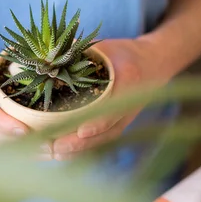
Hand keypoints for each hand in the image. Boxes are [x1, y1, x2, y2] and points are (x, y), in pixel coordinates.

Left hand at [52, 38, 162, 160]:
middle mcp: (129, 104)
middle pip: (106, 130)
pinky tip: (62, 154)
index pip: (115, 105)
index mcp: (129, 80)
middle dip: (81, 142)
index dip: (99, 122)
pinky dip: (83, 148)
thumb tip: (47, 55)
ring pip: (103, 139)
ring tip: (54, 154)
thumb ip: (80, 50)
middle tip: (56, 148)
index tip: (81, 131)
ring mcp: (124, 118)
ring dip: (79, 150)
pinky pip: (101, 140)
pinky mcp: (118, 125)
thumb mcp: (107, 47)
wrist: (153, 65)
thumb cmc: (126, 53)